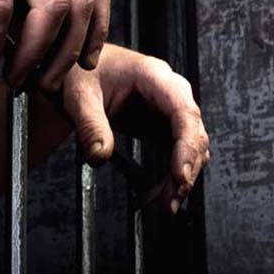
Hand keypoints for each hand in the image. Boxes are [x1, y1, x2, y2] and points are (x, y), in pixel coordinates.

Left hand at [62, 44, 209, 213]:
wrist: (82, 68)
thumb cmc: (84, 71)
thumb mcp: (80, 95)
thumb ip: (90, 124)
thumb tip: (99, 156)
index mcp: (155, 77)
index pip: (183, 112)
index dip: (187, 146)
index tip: (180, 175)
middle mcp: (170, 93)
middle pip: (193, 134)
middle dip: (184, 171)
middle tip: (168, 202)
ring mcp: (169, 110)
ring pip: (190, 149)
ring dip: (179, 180)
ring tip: (160, 206)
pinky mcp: (163, 127)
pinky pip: (176, 154)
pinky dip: (169, 178)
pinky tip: (156, 197)